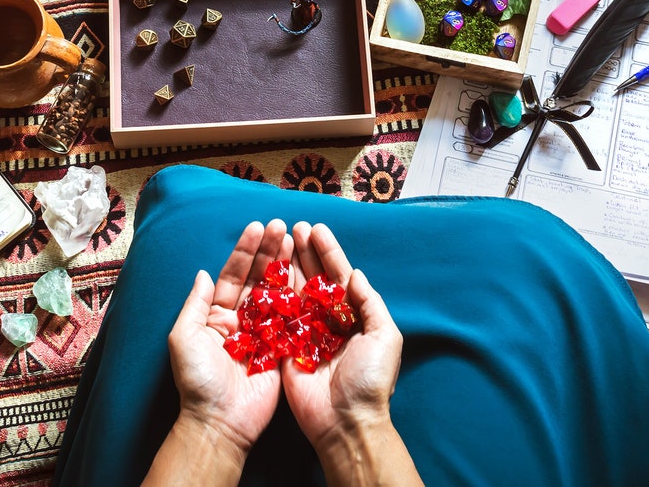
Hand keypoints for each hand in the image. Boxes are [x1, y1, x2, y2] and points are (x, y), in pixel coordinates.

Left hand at [166, 219, 291, 454]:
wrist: (220, 422)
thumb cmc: (197, 381)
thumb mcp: (185, 337)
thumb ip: (195, 303)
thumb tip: (203, 272)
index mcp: (216, 316)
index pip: (233, 275)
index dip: (245, 251)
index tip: (257, 227)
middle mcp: (241, 321)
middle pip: (258, 279)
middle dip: (269, 251)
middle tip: (282, 226)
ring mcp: (264, 334)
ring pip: (277, 293)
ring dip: (285, 266)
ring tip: (296, 239)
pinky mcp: (282, 350)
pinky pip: (292, 318)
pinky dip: (300, 296)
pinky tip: (309, 273)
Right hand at [282, 222, 403, 447]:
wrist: (344, 421)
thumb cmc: (369, 381)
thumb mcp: (384, 337)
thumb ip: (369, 303)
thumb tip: (354, 274)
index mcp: (353, 317)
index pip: (339, 276)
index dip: (329, 252)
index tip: (317, 229)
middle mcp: (328, 321)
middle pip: (314, 278)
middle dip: (305, 252)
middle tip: (294, 227)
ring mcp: (305, 333)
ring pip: (294, 291)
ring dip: (287, 265)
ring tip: (279, 239)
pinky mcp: (284, 347)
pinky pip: (276, 316)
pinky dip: (271, 293)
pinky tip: (264, 271)